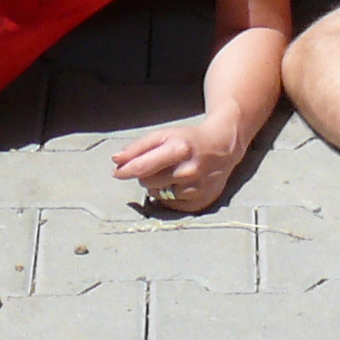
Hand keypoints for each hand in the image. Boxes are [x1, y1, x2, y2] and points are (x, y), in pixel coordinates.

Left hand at [112, 117, 243, 213]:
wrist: (223, 148)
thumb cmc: (189, 140)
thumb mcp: (164, 135)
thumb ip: (138, 147)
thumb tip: (116, 160)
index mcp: (178, 150)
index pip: (142, 167)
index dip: (125, 171)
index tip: (116, 172)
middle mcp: (187, 172)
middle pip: (147, 182)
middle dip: (146, 174)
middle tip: (159, 164)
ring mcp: (194, 190)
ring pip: (157, 195)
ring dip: (158, 185)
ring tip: (172, 173)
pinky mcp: (198, 203)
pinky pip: (170, 204)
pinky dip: (171, 195)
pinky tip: (181, 184)